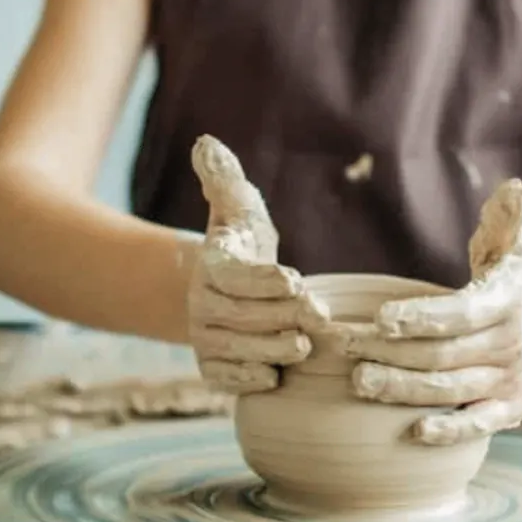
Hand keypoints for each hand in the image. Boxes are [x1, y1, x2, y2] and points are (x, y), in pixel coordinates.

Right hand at [185, 135, 327, 393]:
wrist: (229, 288)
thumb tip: (206, 142)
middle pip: (244, 315)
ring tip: (304, 345)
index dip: (265, 281)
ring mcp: (205, 336)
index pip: (235, 275)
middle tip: (320, 317)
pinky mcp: (213, 366)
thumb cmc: (243, 243)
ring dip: (274, 348)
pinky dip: (250, 378)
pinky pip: (228, 379)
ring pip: (240, 347)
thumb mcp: (239, 207)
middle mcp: (202, 302)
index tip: (296, 281)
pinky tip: (275, 375)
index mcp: (211, 263)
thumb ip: (225, 177)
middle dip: (284, 316)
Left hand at [338, 179, 521, 445]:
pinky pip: (478, 426)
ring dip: (402, 389)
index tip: (379, 317)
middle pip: (443, 355)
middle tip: (346, 347)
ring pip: (451, 390)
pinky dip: (449, 432)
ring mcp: (511, 381)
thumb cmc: (508, 277)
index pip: (460, 313)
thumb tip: (514, 187)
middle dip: (391, 352)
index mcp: (508, 302)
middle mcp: (512, 345)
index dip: (421, 317)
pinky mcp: (510, 409)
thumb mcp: (508, 243)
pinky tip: (413, 432)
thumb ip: (505, 217)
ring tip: (358, 382)